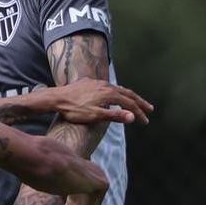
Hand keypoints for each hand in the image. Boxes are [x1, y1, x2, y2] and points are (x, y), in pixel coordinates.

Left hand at [37, 78, 153, 124]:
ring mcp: (98, 82)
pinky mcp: (90, 82)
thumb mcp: (95, 116)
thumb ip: (115, 116)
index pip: (129, 104)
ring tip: (135, 102)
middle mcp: (106, 85)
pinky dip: (117, 92)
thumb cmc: (74, 110)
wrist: (55, 98)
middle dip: (140, 102)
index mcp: (109, 94)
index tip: (145, 122)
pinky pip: (108, 86)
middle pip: (128, 93)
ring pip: (118, 89)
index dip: (139, 113)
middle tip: (150, 109)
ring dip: (129, 96)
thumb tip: (133, 117)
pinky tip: (114, 95)